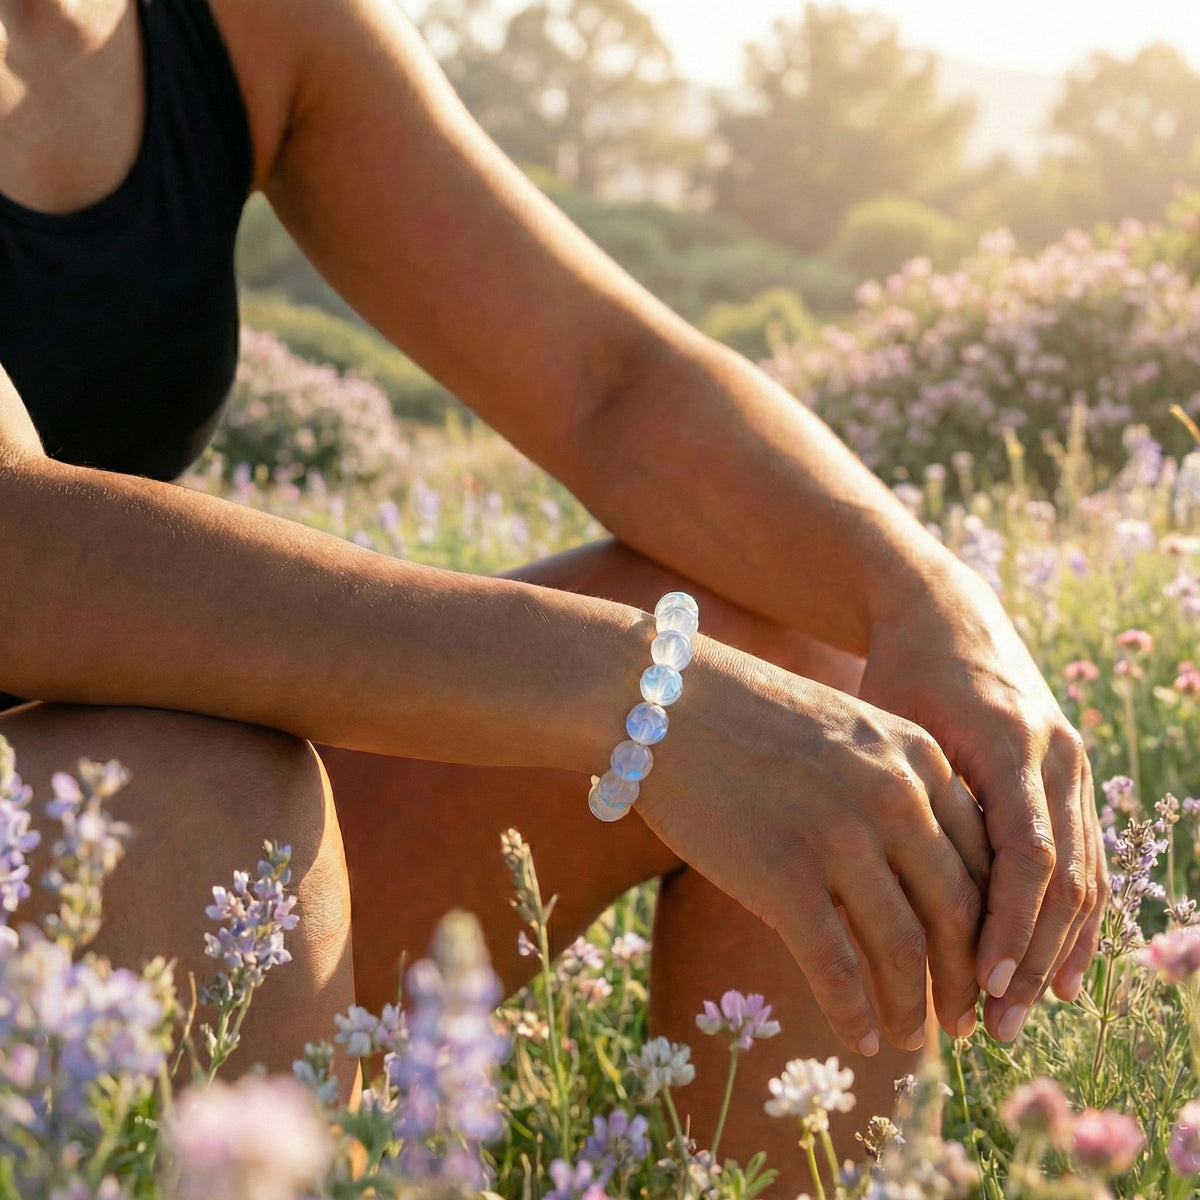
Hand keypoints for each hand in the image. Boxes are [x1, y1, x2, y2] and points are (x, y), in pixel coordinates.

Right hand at [635, 638, 990, 1054]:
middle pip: (958, 912)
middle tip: (963, 1022)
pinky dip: (854, 1013)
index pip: (982, 861)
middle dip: (965, 980)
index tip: (983, 966)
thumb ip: (891, 788)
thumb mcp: (843, 731)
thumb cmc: (744, 714)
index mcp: (917, 757)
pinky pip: (836, 967)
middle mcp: (894, 796)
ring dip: (914, 1008)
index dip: (990, 926)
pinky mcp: (782, 874)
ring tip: (910, 1039)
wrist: (660, 700)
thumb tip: (915, 872)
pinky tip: (859, 1038)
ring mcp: (839, 836)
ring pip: (904, 949)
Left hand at [858, 558, 1107, 1043]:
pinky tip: (1056, 974)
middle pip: (1063, 879)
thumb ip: (900, 799)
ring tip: (1018, 1014)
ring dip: (1055, 953)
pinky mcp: (1073, 776)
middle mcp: (1057, 754)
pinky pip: (1087, 859)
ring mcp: (1075, 764)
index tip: (979, 986)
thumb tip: (875, 904)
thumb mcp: (888, 723)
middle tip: (993, 1026)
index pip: (1026, 855)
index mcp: (1009, 740)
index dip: (1008, 926)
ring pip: (1084, 878)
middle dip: (1031, 958)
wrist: (944, 612)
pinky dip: (1076, 921)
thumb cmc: (896, 670)